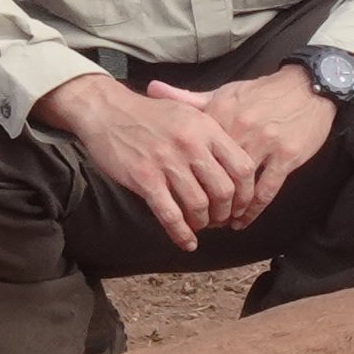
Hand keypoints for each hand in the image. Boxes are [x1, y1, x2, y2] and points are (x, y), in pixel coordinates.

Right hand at [38, 73, 260, 249]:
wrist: (107, 111)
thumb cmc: (149, 114)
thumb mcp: (187, 111)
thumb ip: (211, 134)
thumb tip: (233, 161)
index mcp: (206, 128)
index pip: (242, 167)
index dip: (246, 193)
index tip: (241, 205)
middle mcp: (191, 145)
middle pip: (224, 191)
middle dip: (226, 212)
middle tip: (221, 220)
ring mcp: (167, 163)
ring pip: (199, 206)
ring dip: (203, 223)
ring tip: (200, 225)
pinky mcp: (145, 179)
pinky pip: (170, 215)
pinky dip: (181, 234)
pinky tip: (187, 242)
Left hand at [192, 67, 338, 216]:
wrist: (307, 86)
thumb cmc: (261, 93)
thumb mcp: (224, 93)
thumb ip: (189, 98)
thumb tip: (152, 88)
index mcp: (221, 113)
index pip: (196, 154)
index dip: (186, 179)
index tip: (180, 196)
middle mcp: (240, 128)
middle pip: (216, 174)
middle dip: (206, 200)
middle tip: (200, 218)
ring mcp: (265, 142)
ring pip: (241, 186)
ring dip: (229, 209)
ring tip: (221, 222)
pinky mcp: (286, 155)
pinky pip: (267, 190)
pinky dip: (253, 210)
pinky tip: (243, 220)